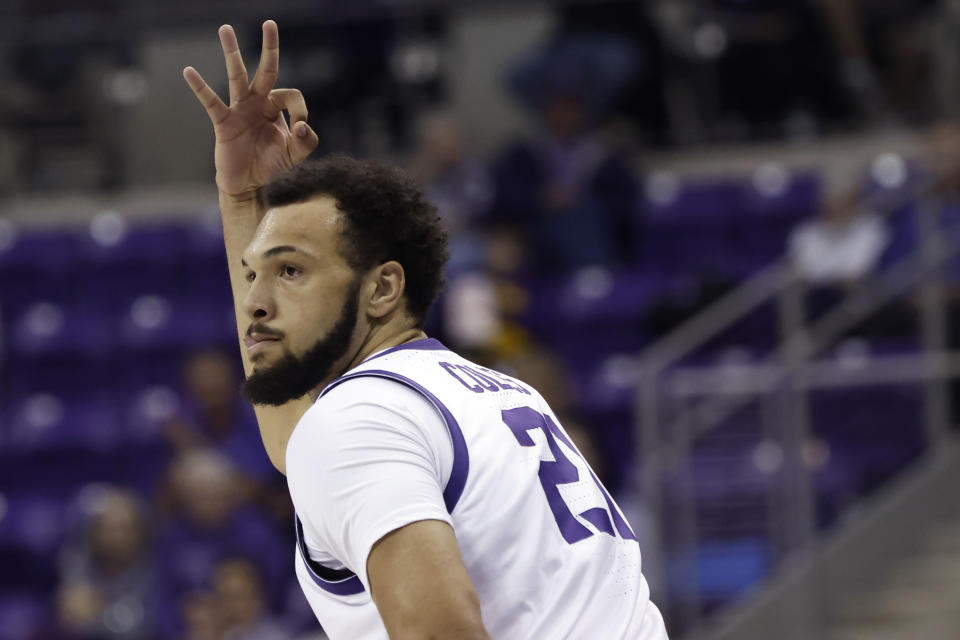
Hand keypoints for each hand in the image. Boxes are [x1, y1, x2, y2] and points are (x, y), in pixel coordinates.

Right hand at [183, 20, 317, 198]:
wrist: (251, 186)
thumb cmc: (273, 167)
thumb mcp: (296, 155)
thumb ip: (307, 140)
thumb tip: (301, 125)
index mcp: (277, 109)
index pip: (291, 96)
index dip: (299, 110)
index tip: (299, 128)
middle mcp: (259, 103)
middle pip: (266, 71)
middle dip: (270, 48)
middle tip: (270, 23)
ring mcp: (240, 110)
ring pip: (238, 76)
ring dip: (233, 53)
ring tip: (226, 29)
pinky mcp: (224, 123)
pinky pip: (211, 102)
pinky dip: (200, 87)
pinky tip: (189, 71)